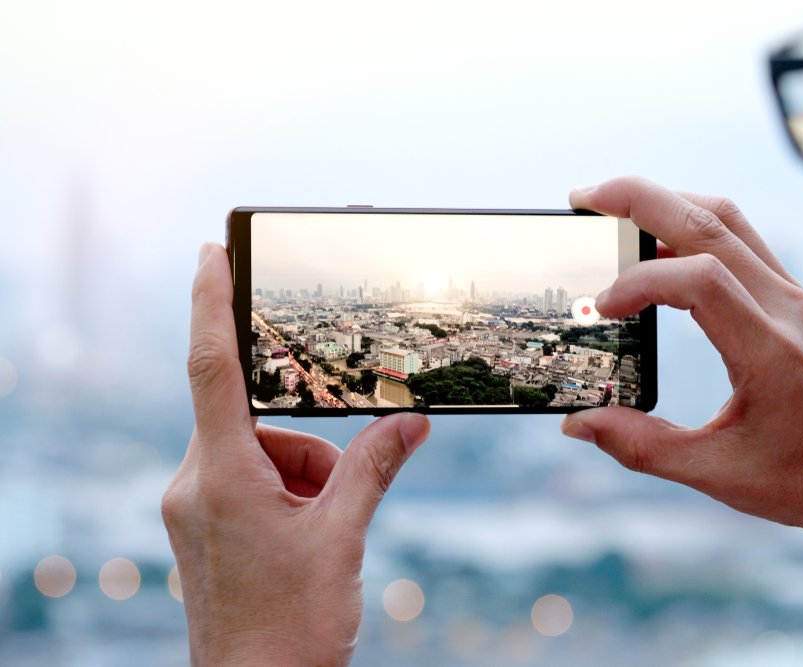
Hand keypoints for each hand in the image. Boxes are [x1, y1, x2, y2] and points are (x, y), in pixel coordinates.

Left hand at [162, 243, 430, 666]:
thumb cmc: (291, 630)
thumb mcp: (342, 539)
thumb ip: (374, 468)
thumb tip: (413, 422)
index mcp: (222, 478)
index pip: (212, 368)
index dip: (211, 302)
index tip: (211, 253)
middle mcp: (194, 485)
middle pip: (256, 422)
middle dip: (308, 444)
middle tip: (336, 490)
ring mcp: (193, 508)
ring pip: (257, 453)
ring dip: (304, 475)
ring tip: (324, 534)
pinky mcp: (200, 527)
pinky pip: (246, 479)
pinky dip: (287, 492)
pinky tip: (307, 541)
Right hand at [560, 177, 802, 623]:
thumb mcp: (721, 476)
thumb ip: (643, 447)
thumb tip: (578, 424)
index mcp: (772, 352)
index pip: (701, 279)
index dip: (640, 281)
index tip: (602, 308)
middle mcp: (790, 309)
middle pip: (712, 222)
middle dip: (641, 199)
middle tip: (585, 198)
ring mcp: (798, 298)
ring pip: (730, 221)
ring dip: (669, 204)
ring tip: (617, 212)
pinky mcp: (798, 300)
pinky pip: (743, 243)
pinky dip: (694, 229)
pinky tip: (661, 249)